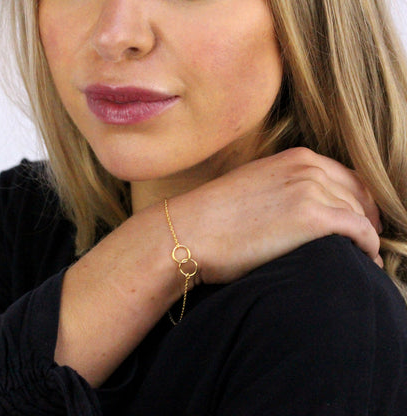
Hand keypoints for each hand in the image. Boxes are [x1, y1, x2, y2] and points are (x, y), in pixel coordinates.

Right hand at [169, 147, 381, 284]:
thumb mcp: (254, 186)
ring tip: (367, 253)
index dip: (360, 198)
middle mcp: (308, 169)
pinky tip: (368, 259)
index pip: (346, 176)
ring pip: (360, 213)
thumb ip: (284, 187)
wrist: (191, 230)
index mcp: (295, 158)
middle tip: (370, 236)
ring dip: (368, 234)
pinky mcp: (313, 219)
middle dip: (369, 215)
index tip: (364, 216)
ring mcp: (311, 191)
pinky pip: (360, 232)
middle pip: (358, 193)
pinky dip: (369, 246)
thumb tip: (299, 208)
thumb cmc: (214, 215)